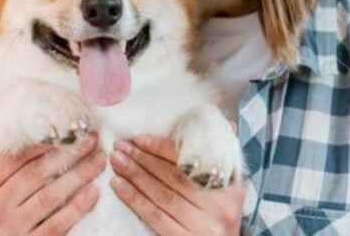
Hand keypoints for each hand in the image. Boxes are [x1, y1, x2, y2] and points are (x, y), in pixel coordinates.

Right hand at [0, 124, 106, 234]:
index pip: (13, 156)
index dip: (43, 140)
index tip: (67, 126)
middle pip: (36, 173)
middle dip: (68, 153)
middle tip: (91, 139)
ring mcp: (10, 227)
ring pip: (50, 196)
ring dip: (79, 175)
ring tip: (99, 160)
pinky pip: (58, 223)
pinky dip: (78, 206)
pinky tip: (93, 192)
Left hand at [109, 133, 244, 235]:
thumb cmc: (222, 217)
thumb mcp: (231, 191)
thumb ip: (226, 157)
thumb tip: (225, 124)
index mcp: (230, 188)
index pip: (191, 162)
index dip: (162, 148)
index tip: (139, 138)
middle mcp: (218, 207)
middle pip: (173, 177)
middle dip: (144, 159)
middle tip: (121, 146)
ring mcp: (201, 226)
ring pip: (162, 195)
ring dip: (135, 175)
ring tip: (117, 162)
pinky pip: (155, 216)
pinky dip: (135, 199)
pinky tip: (119, 186)